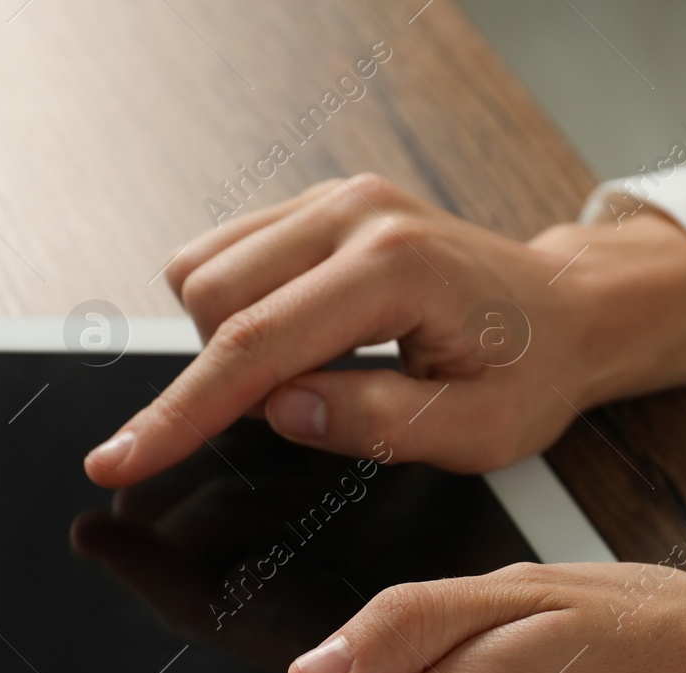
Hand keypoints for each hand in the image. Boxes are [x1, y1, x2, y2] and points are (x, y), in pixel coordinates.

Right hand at [85, 174, 685, 486]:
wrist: (566, 310)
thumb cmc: (531, 373)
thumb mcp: (476, 431)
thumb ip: (376, 422)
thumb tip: (279, 409)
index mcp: (394, 271)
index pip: (254, 346)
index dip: (178, 414)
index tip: (119, 460)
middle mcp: (354, 216)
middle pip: (211, 299)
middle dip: (218, 376)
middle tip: (297, 412)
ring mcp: (334, 200)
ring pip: (204, 269)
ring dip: (226, 338)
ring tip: (310, 373)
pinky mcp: (321, 204)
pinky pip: (226, 250)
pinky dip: (236, 306)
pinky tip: (300, 337)